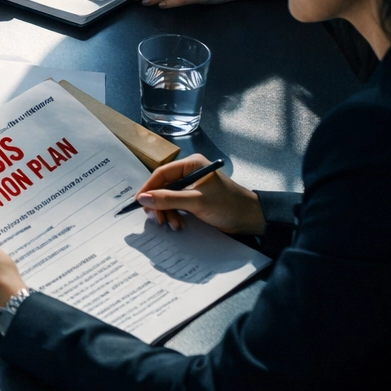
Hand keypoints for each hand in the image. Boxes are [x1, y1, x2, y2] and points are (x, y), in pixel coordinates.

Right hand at [131, 153, 264, 233]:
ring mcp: (193, 187)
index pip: (162, 173)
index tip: (139, 202)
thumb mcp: (196, 202)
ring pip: (169, 198)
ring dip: (168, 212)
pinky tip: (178, 225)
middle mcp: (190, 173)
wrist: (251, 220)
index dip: (149, 188)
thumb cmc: (227, 205)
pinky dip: (175, 215)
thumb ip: (168, 199)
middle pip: (164, 187)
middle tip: (157, 219)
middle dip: (160, 204)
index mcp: (191, 165)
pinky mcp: (195, 200)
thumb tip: (142, 199)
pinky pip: (177, 205)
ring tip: (173, 225)